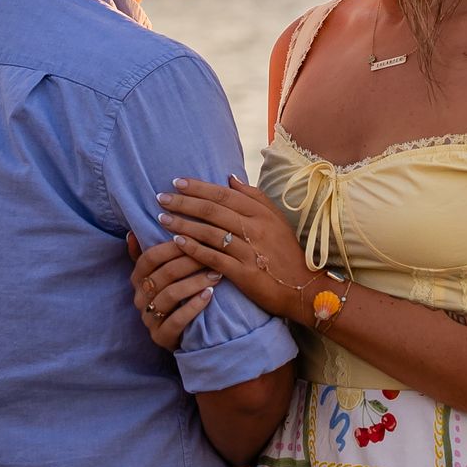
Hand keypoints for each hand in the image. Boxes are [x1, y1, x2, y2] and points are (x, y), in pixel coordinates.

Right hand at [127, 232, 212, 352]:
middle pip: (164, 274)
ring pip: (171, 295)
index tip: (195, 238)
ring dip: (195, 282)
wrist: (182, 335)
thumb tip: (131, 233)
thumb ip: (148, 254)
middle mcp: (139, 298)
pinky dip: (194, 306)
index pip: (150, 257)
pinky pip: (177, 320)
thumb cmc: (174, 296)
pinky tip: (210, 295)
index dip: (171, 247)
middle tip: (214, 255)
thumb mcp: (159, 274)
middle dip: (190, 262)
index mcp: (137, 279)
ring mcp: (149, 318)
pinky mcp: (162, 337)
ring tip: (217, 275)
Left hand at [157, 176, 313, 324]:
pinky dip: (194, 249)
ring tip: (162, 218)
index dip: (199, 187)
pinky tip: (176, 242)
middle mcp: (256, 229)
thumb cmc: (287, 253)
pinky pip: (214, 258)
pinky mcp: (245, 274)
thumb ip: (254, 197)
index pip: (225, 195)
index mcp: (262, 214)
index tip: (176, 182)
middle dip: (184, 202)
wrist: (305, 289)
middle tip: (161, 198)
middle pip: (214, 210)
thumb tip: (229, 178)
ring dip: (183, 224)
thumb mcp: (276, 220)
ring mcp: (250, 251)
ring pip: (211, 232)